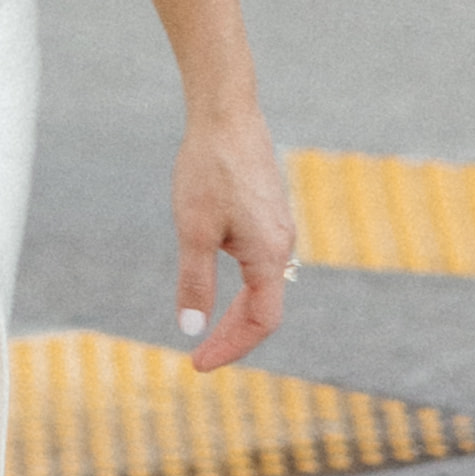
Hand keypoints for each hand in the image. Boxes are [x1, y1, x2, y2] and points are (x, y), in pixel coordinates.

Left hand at [175, 105, 300, 373]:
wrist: (227, 113)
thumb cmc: (209, 169)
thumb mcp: (193, 230)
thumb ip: (195, 282)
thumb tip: (191, 329)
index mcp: (269, 255)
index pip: (261, 322)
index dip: (232, 347)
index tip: (199, 362)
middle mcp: (282, 245)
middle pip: (264, 308)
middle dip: (232, 335)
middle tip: (199, 355)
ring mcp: (279, 227)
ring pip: (263, 285)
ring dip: (238, 310)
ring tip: (208, 325)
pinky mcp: (269, 211)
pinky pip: (261, 262)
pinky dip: (243, 285)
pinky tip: (219, 277)